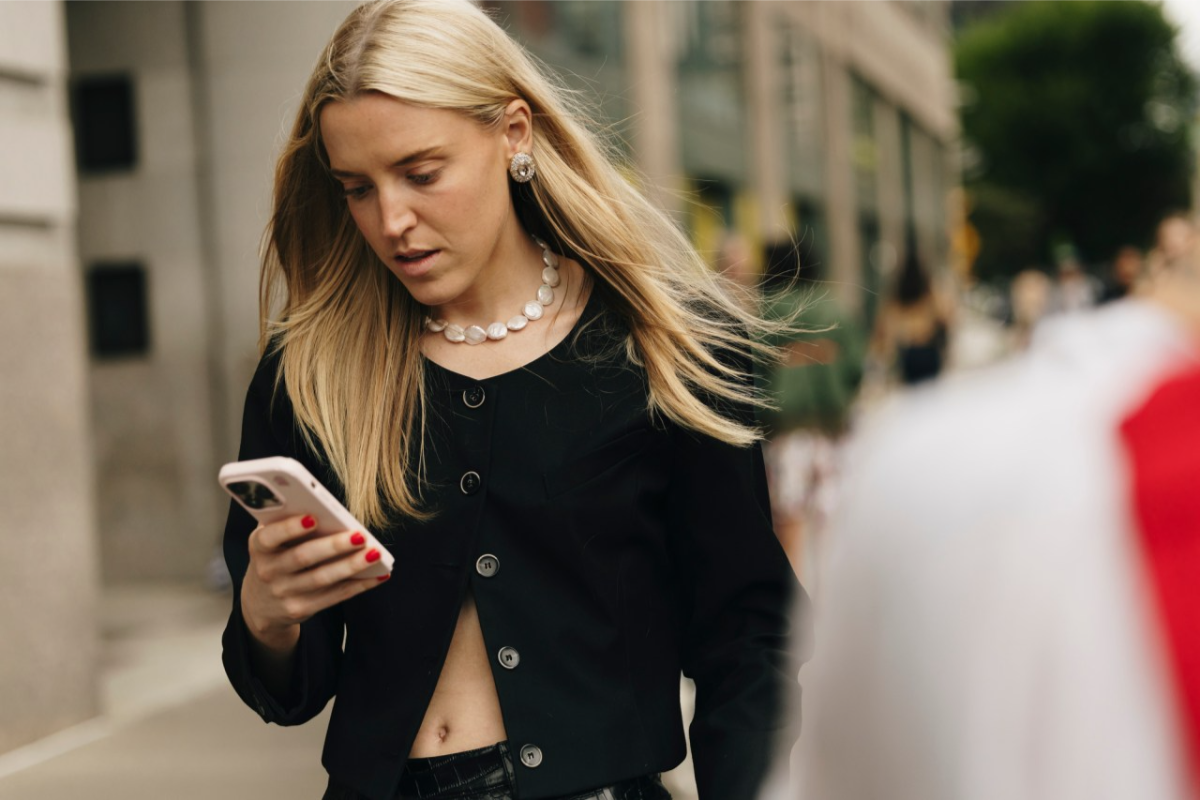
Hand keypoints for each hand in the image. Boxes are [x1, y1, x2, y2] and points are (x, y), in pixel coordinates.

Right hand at [240, 514, 386, 654]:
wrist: (261, 603)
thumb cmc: (275, 557)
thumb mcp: (271, 540)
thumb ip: (287, 521)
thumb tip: (323, 505)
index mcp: (259, 547)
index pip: (270, 537)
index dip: (290, 528)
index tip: (313, 518)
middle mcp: (268, 571)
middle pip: (303, 557)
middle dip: (334, 546)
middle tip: (360, 536)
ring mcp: (284, 593)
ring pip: (322, 578)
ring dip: (352, 566)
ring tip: (375, 553)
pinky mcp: (301, 609)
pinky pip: (334, 596)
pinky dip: (358, 585)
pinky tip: (377, 575)